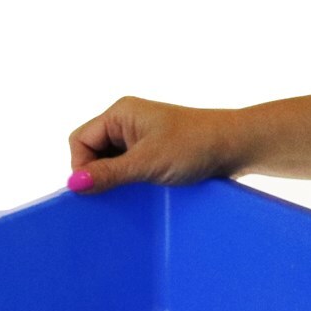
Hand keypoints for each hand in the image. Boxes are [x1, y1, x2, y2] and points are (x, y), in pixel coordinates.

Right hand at [67, 85, 310, 194]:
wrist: (236, 147)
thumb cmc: (194, 147)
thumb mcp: (147, 164)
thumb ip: (110, 175)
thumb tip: (74, 186)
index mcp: (120, 114)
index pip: (80, 141)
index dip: (82, 168)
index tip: (97, 191)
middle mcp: (127, 123)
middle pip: (93, 153)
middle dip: (99, 176)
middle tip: (116, 197)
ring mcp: (141, 139)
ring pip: (112, 165)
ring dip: (118, 182)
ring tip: (135, 195)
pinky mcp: (155, 155)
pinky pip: (131, 171)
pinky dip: (132, 184)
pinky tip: (144, 196)